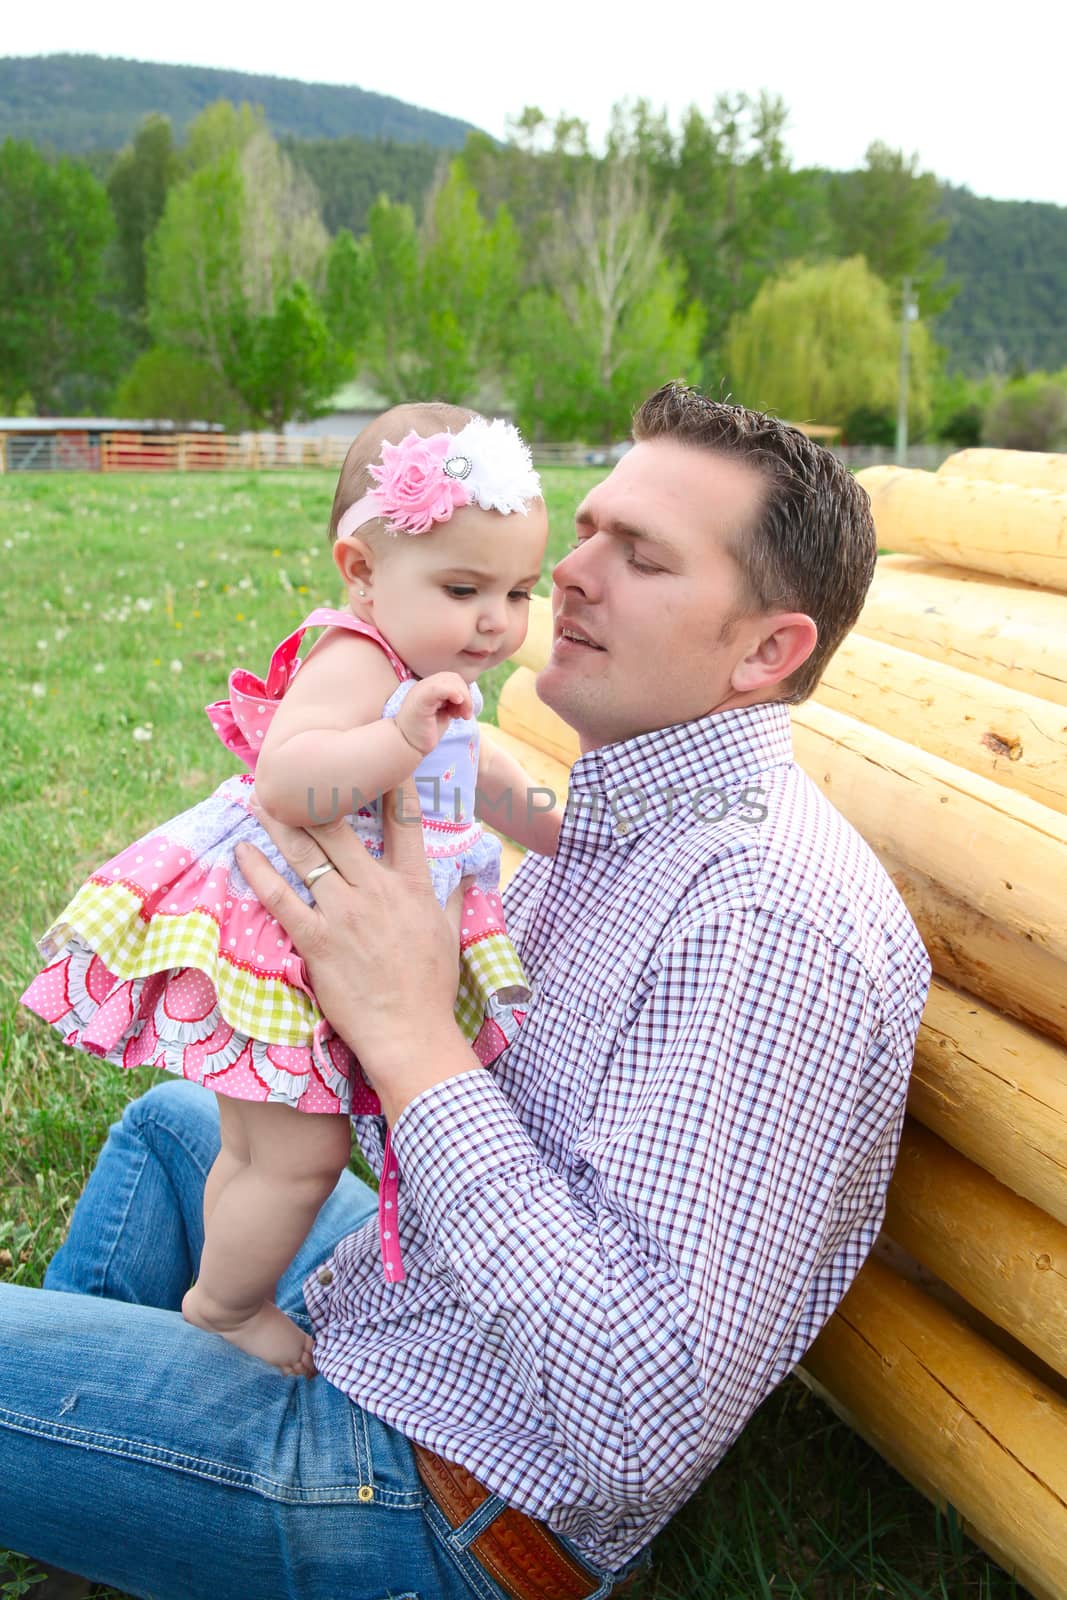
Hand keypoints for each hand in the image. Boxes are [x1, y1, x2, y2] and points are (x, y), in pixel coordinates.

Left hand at [235, 783, 479, 1123]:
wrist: (411, 1034)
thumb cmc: (432, 988)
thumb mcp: (451, 935)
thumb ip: (456, 898)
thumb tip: (472, 873)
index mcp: (414, 886)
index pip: (406, 822)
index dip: (391, 783)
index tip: (377, 755)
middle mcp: (378, 891)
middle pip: (344, 828)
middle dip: (319, 794)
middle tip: (297, 767)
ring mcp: (345, 914)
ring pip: (309, 856)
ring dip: (282, 823)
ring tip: (261, 797)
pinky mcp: (317, 940)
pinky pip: (281, 899)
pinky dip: (259, 873)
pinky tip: (243, 851)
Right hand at [395, 673, 472, 756]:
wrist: (407, 745)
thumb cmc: (424, 732)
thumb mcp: (442, 713)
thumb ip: (451, 702)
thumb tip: (465, 696)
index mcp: (429, 687)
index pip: (452, 679)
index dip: (463, 693)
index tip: (463, 713)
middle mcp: (424, 685)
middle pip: (453, 678)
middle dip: (466, 696)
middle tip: (465, 716)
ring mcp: (421, 690)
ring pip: (450, 681)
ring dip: (464, 699)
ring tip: (461, 716)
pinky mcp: (421, 699)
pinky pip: (439, 688)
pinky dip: (453, 692)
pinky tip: (457, 704)